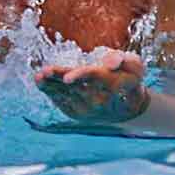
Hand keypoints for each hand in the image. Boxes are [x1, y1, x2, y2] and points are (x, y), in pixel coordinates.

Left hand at [35, 50, 150, 123]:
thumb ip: (125, 60)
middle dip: (59, 78)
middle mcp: (99, 100)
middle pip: (76, 87)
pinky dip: (51, 92)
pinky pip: (62, 102)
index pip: (96, 78)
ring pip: (66, 95)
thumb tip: (111, 62)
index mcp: (113, 84)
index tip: (67, 77)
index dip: (81, 76)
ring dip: (51, 85)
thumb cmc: (129, 80)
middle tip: (45, 71)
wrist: (127, 109)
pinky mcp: (77, 114)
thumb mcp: (135, 67)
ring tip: (39, 76)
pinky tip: (41, 82)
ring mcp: (87, 110)